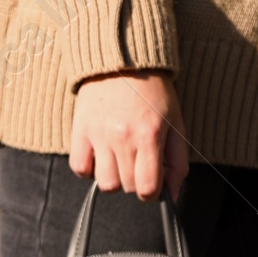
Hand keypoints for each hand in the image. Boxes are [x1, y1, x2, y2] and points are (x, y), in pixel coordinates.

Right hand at [69, 72, 189, 201]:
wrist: (123, 61)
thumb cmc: (154, 93)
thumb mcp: (176, 123)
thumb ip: (178, 161)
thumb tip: (173, 195)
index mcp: (150, 135)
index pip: (148, 188)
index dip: (152, 192)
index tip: (152, 181)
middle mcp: (123, 137)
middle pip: (128, 186)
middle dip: (136, 181)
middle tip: (138, 162)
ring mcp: (99, 135)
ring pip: (105, 184)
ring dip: (114, 178)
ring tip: (119, 160)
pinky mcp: (80, 130)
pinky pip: (79, 168)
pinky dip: (89, 169)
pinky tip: (100, 156)